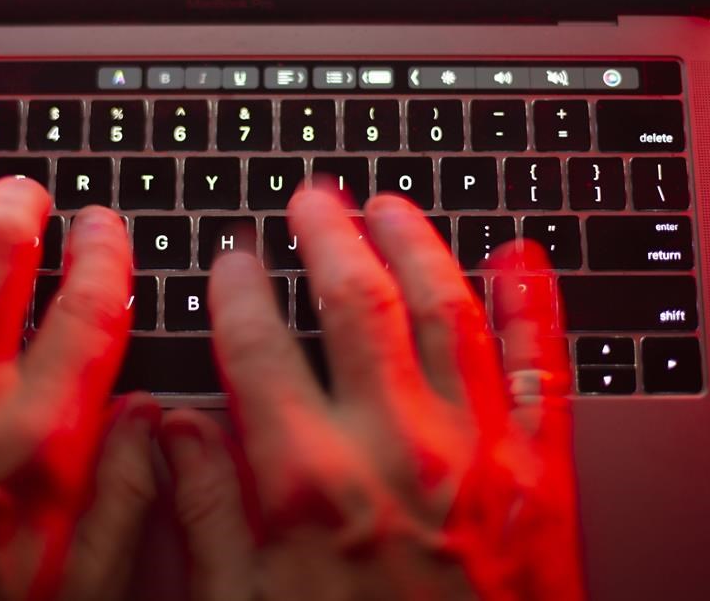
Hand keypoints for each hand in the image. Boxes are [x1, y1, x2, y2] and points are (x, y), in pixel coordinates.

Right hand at [161, 187, 583, 600]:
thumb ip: (207, 510)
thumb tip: (167, 431)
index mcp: (307, 483)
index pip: (256, 345)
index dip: (236, 287)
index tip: (231, 258)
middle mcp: (392, 448)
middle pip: (353, 301)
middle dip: (327, 234)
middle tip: (312, 199)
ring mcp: (473, 453)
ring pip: (444, 309)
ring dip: (415, 244)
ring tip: (390, 205)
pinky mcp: (538, 475)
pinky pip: (542, 367)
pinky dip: (534, 304)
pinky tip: (520, 258)